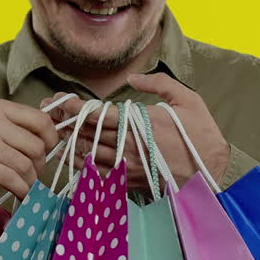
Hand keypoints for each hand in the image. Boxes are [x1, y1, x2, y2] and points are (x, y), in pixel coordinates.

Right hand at [0, 99, 60, 205]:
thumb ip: (7, 124)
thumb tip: (41, 138)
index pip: (40, 120)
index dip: (51, 138)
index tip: (49, 151)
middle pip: (36, 145)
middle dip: (41, 165)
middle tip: (34, 175)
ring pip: (25, 164)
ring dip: (31, 181)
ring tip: (26, 187)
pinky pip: (10, 178)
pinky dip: (20, 190)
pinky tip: (20, 195)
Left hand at [47, 73, 230, 189]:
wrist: (212, 172)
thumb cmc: (200, 134)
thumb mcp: (186, 99)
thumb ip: (157, 84)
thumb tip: (133, 77)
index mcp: (140, 123)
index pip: (97, 114)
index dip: (74, 107)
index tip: (57, 100)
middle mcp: (129, 146)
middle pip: (87, 134)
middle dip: (65, 122)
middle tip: (47, 113)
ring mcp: (129, 166)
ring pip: (89, 155)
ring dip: (70, 143)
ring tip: (54, 133)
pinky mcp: (131, 181)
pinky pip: (100, 175)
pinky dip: (83, 166)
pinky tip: (72, 159)